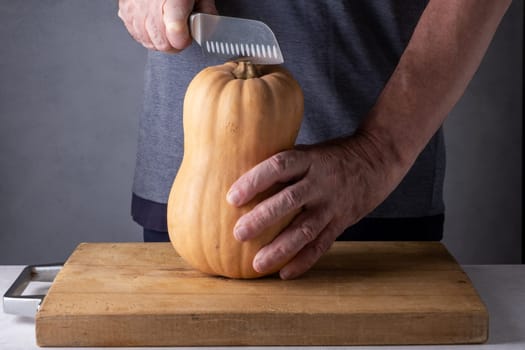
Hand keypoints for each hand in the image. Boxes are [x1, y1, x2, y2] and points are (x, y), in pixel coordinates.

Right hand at [118, 0, 216, 51]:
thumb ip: (206, 10)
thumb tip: (210, 26)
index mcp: (174, 0)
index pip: (176, 34)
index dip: (184, 40)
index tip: (187, 37)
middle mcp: (151, 5)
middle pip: (163, 43)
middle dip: (174, 44)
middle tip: (180, 34)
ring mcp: (136, 9)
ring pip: (149, 42)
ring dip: (160, 41)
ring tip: (168, 29)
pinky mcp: (125, 11)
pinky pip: (137, 35)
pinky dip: (147, 35)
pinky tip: (155, 27)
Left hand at [227, 136, 405, 278]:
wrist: (376, 161)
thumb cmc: (330, 157)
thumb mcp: (308, 151)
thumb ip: (282, 165)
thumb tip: (238, 172)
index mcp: (309, 160)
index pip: (280, 166)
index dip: (255, 181)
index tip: (232, 197)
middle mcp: (320, 183)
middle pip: (290, 200)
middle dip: (263, 219)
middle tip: (238, 234)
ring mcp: (332, 205)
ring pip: (305, 229)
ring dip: (280, 248)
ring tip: (257, 264)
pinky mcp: (341, 222)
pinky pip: (321, 245)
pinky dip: (303, 261)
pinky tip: (284, 274)